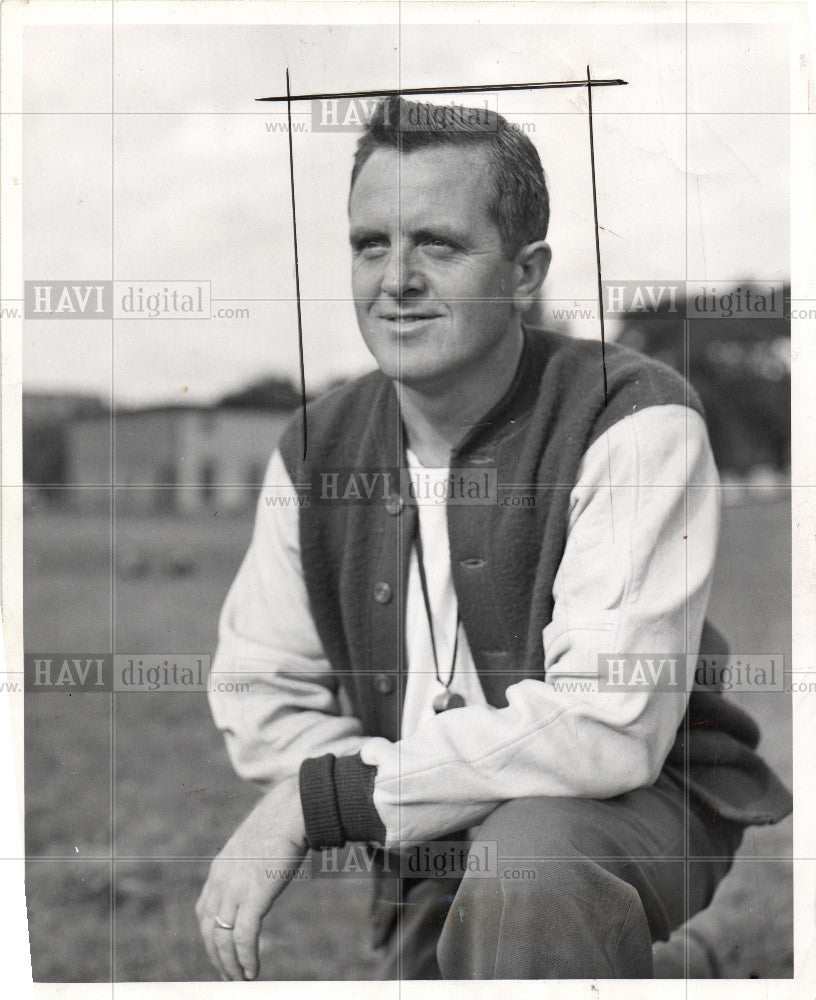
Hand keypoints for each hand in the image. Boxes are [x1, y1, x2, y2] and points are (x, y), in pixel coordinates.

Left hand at [196, 775, 306, 979]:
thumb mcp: (257, 845)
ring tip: (240, 981)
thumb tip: (264, 874)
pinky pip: (244, 937)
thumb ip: (252, 865)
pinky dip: (245, 958)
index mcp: (220, 868)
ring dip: (230, 965)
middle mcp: (221, 880)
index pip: (205, 912)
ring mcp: (236, 888)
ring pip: (223, 939)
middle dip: (217, 957)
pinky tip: (252, 972)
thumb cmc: (283, 821)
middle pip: (209, 930)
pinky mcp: (254, 895)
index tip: (220, 953)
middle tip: (228, 977)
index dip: (210, 937)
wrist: (294, 808)